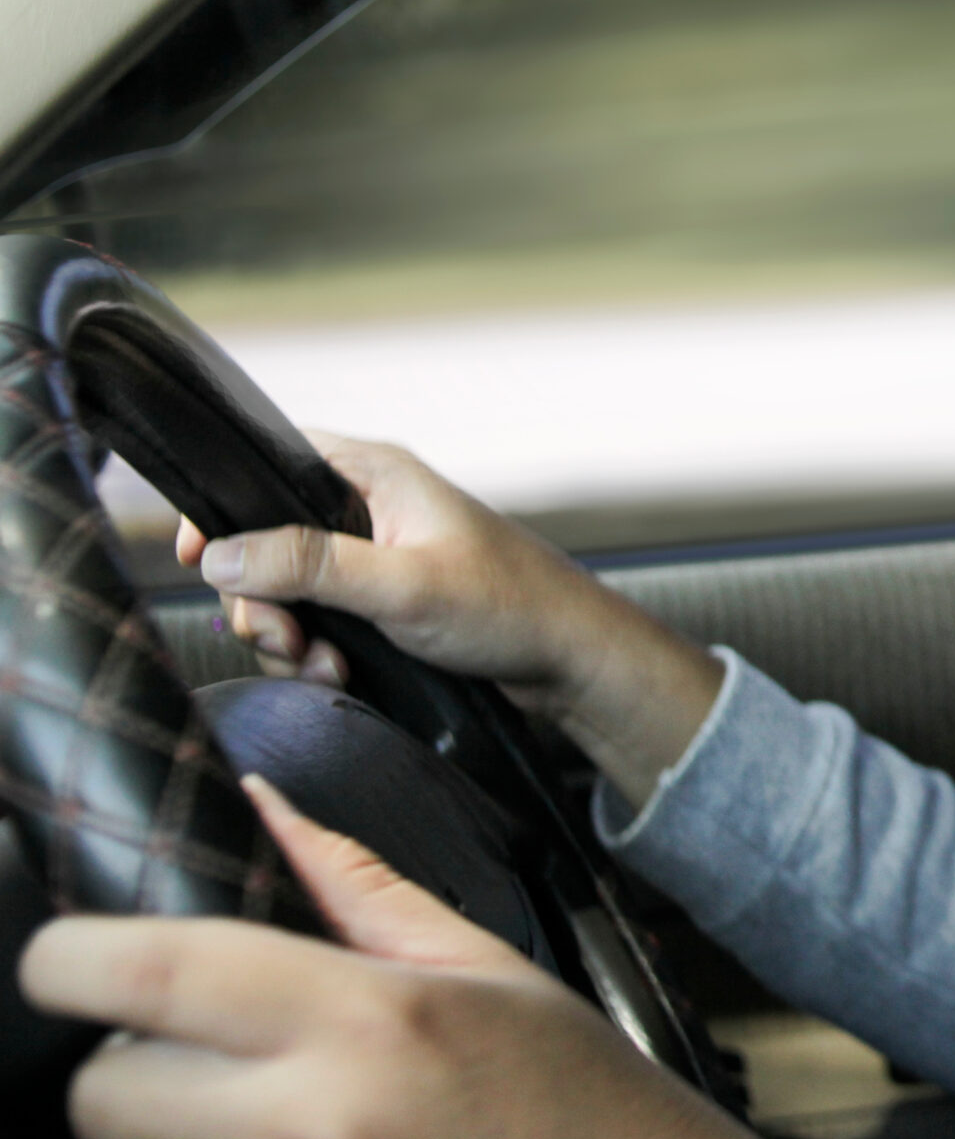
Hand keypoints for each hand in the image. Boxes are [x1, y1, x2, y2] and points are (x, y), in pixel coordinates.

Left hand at [19, 777, 785, 1138]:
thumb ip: (358, 887)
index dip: (76, 959)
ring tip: (263, 1102)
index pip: (151, 978)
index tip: (76, 954)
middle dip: (126, 1067)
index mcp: (367, 1023)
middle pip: (105, 1100)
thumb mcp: (481, 964)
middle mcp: (316, 1127)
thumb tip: (264, 804)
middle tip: (188, 1045)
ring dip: (174, 1128)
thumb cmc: (574, 1095)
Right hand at [182, 434, 720, 807]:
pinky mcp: (381, 601)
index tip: (199, 559)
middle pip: (264, 542)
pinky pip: (317, 621)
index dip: (226, 507)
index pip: (271, 462)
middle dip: (262, 600)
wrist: (570, 660)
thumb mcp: (402, 586)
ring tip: (328, 667)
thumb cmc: (509, 608)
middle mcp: (369, 508)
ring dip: (289, 637)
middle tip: (287, 641)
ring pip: (285, 591)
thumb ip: (310, 565)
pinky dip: (315, 654)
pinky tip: (342, 676)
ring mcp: (374, 557)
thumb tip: (222, 556)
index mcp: (376, 475)